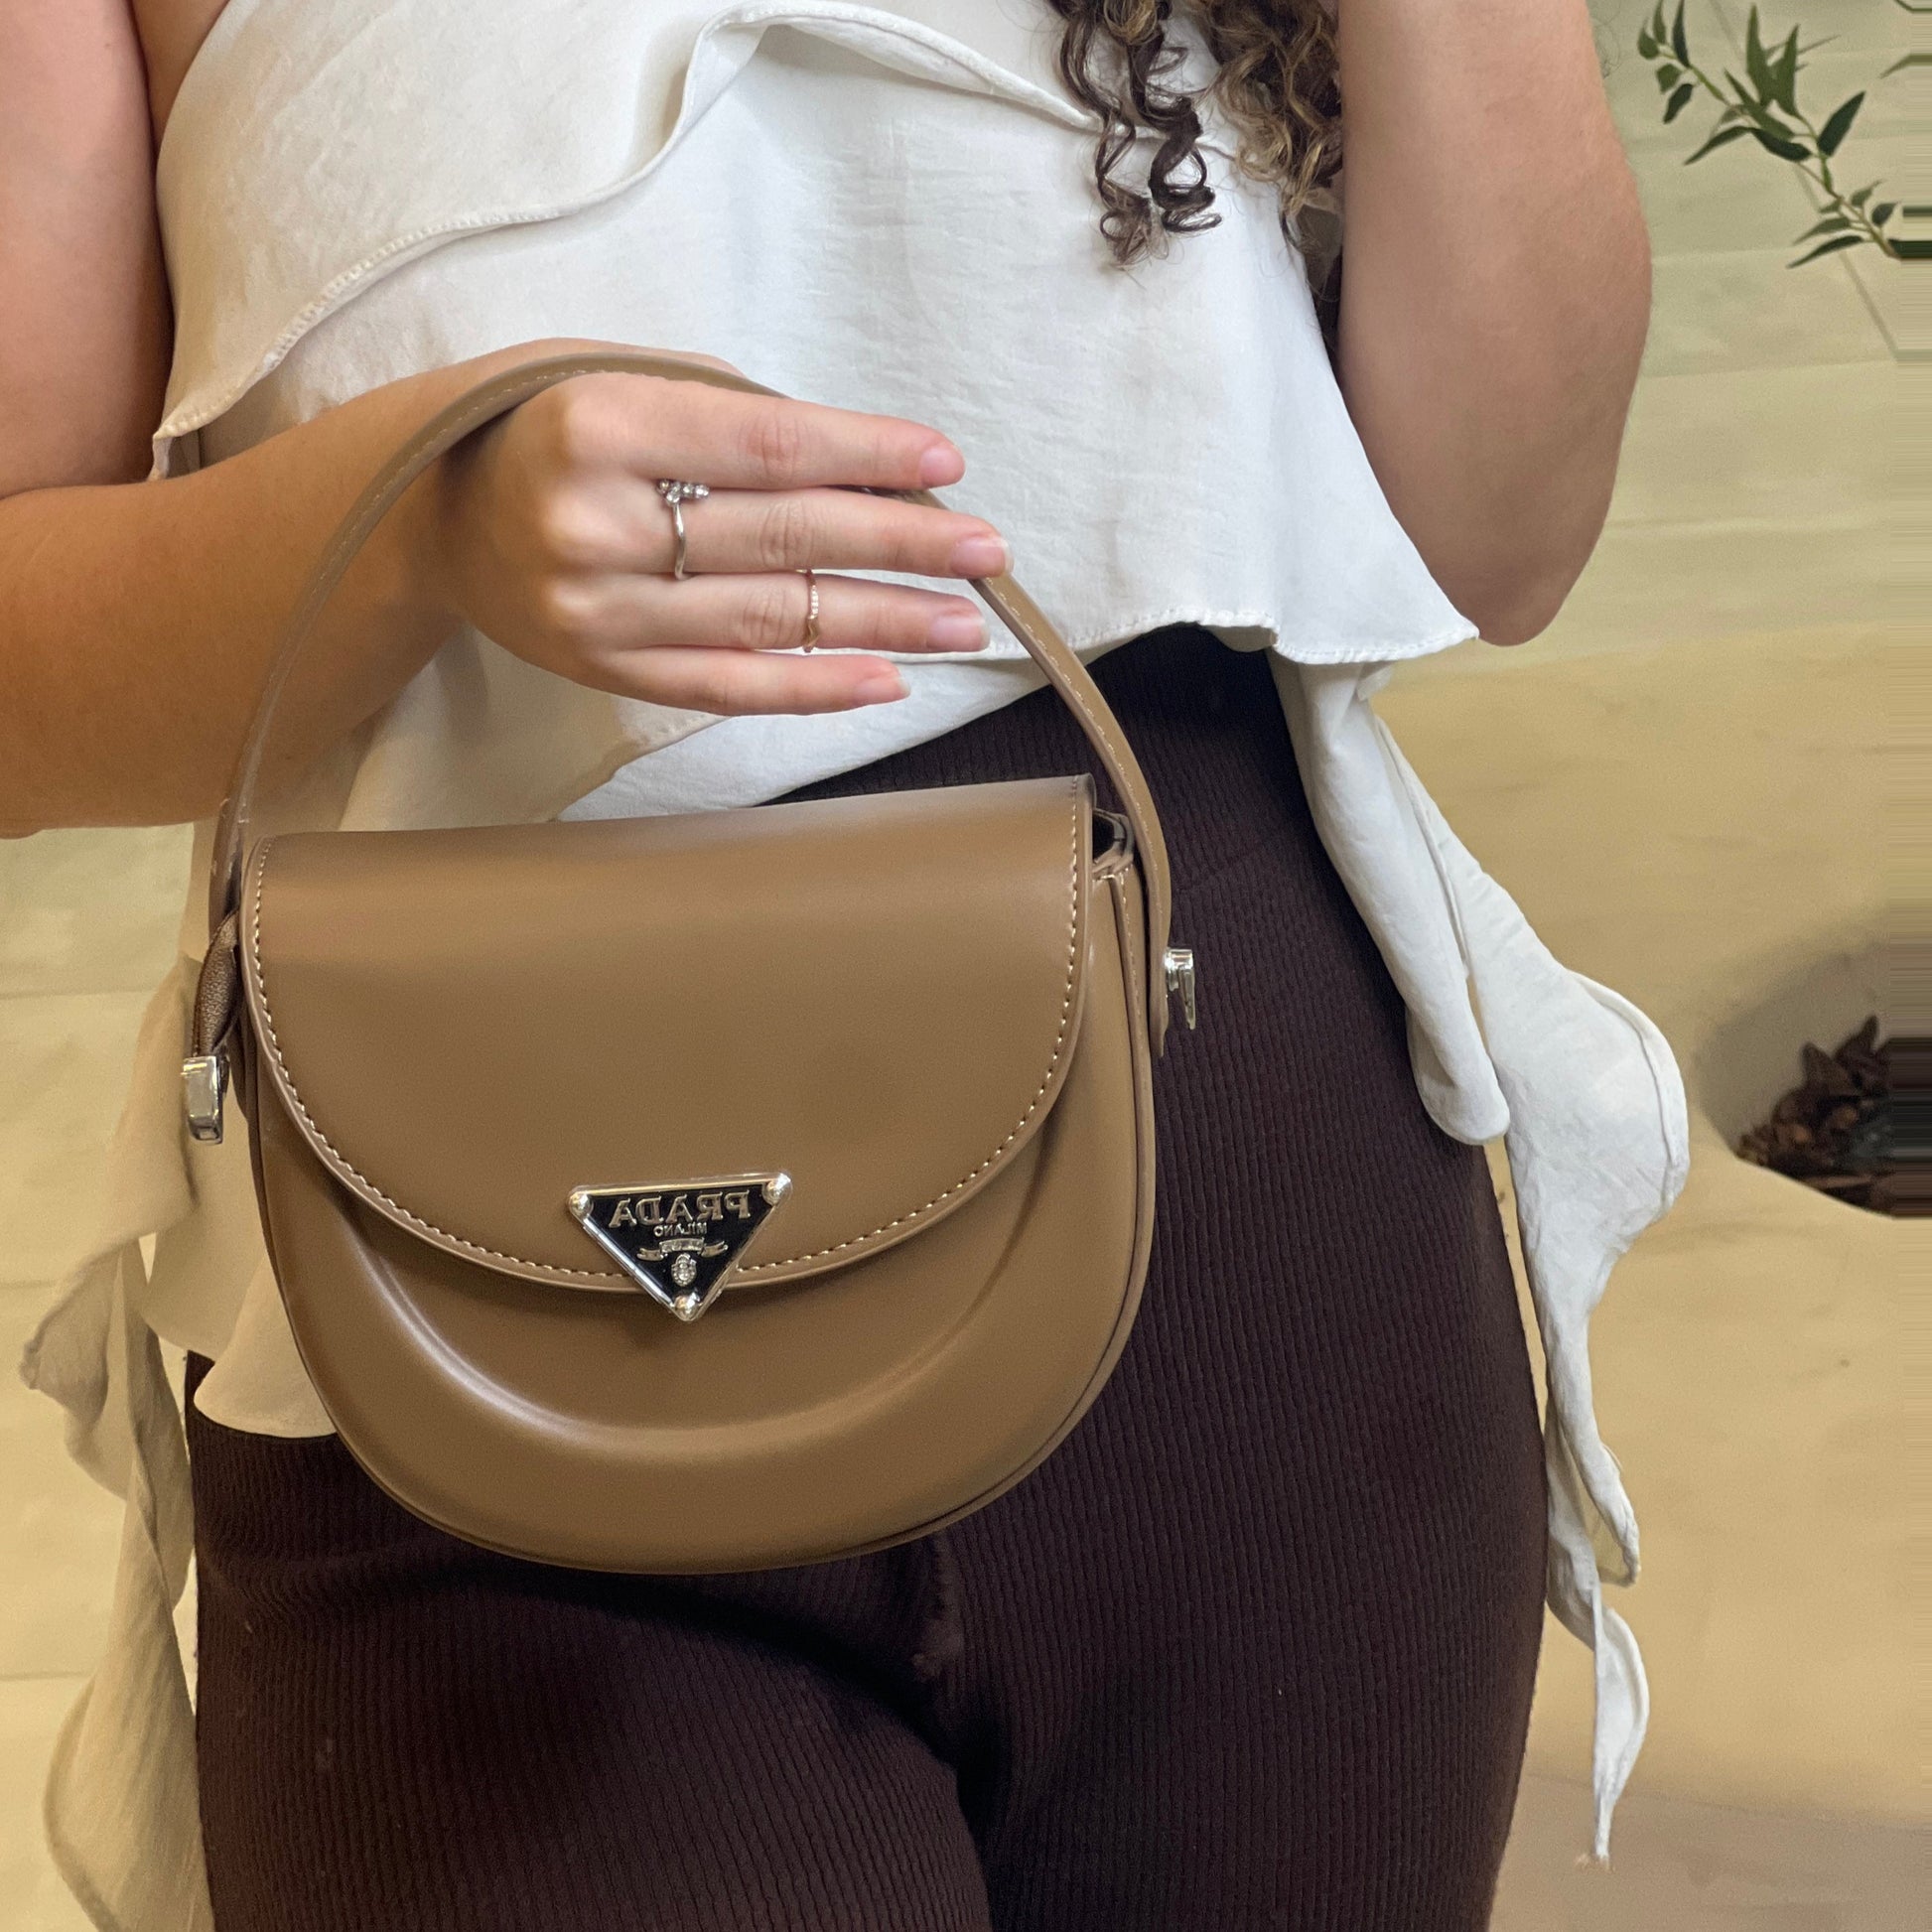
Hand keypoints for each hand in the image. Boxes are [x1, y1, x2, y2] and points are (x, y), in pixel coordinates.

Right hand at [425, 351, 1004, 713]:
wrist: (432, 513)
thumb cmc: (547, 429)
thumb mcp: (624, 382)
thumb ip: (732, 421)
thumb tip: (870, 472)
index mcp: (596, 427)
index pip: (764, 445)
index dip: (864, 456)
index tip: (945, 465)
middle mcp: (594, 526)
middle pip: (782, 538)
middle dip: (898, 543)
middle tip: (986, 551)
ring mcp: (599, 612)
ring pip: (769, 619)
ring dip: (880, 621)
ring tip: (962, 620)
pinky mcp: (606, 672)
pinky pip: (729, 686)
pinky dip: (814, 686)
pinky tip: (887, 679)